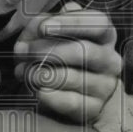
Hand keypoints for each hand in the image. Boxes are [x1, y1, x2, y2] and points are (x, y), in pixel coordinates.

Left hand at [13, 2, 121, 123]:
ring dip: (40, 73)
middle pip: (84, 51)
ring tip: (23, 72)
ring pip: (73, 77)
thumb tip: (39, 25)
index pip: (98, 23)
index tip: (43, 27)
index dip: (71, 22)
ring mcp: (105, 86)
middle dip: (47, 50)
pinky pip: (71, 102)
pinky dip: (48, 95)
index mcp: (105, 36)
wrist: (58, 94)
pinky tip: (37, 89)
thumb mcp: (49, 35)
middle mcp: (110, 60)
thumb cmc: (55, 57)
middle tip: (22, 51)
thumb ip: (45, 23)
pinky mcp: (94, 109)